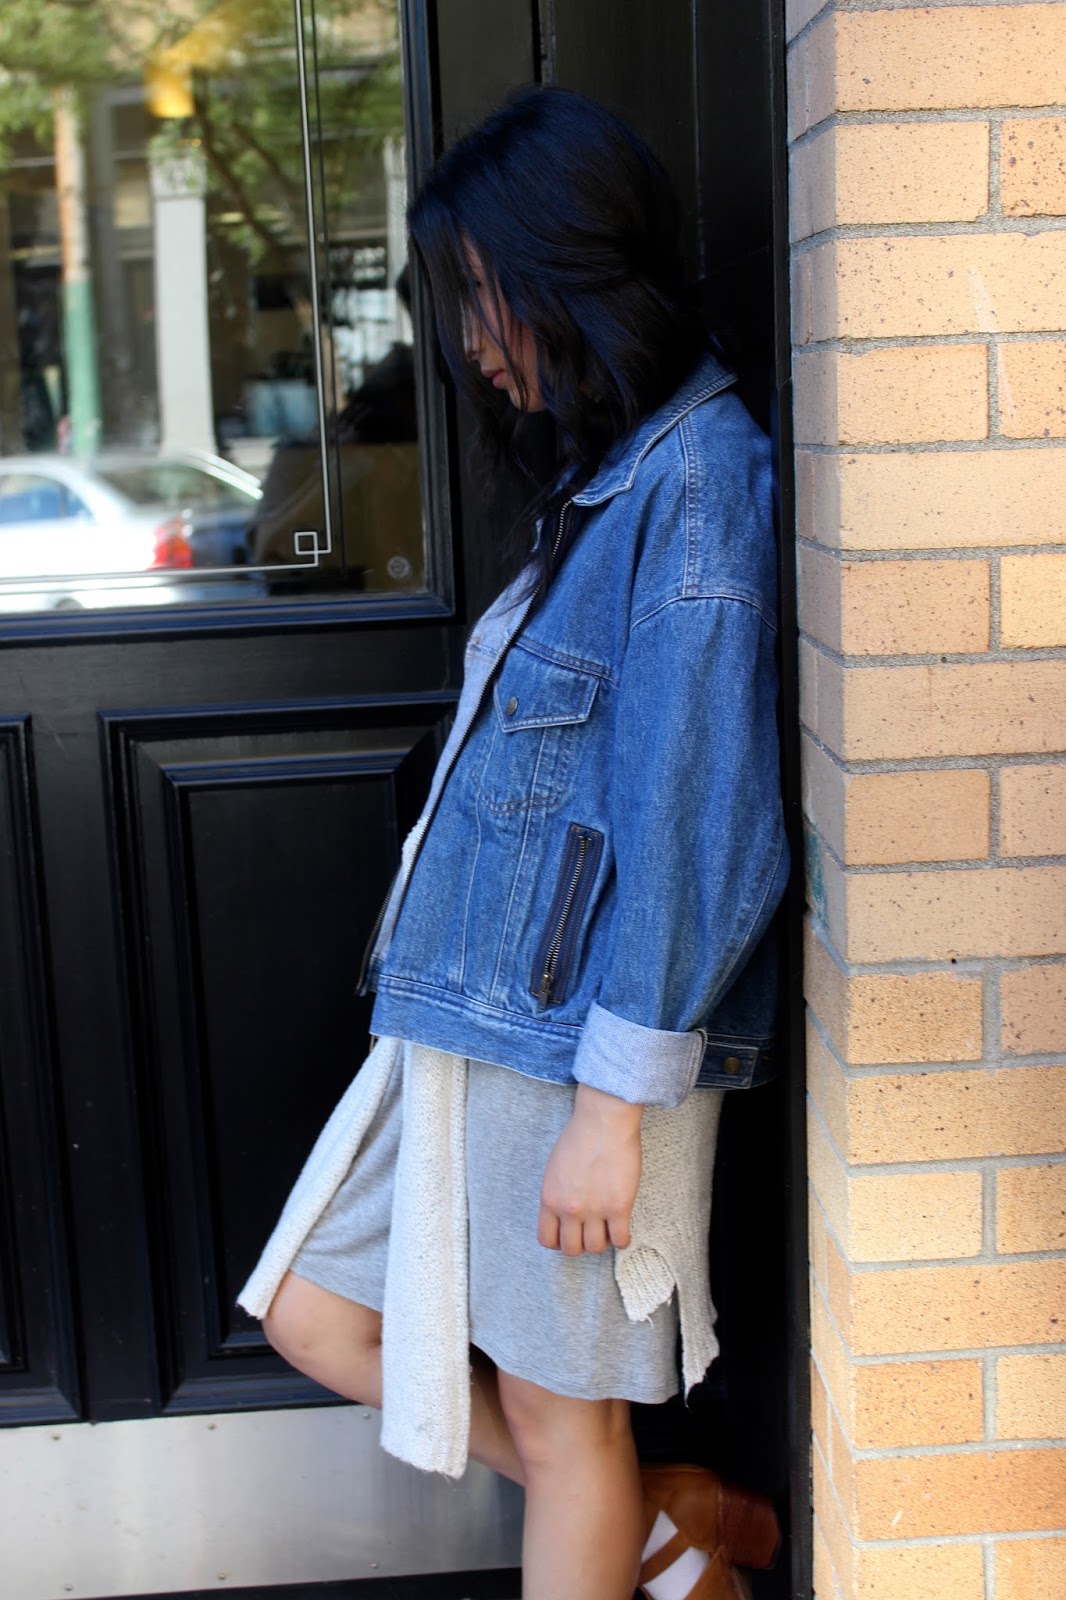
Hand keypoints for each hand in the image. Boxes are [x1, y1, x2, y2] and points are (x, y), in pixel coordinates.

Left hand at [537, 1084, 642, 1255]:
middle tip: (589, 1232)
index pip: (547, 1239)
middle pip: (572, 1249)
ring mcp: (595, 1210)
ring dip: (601, 1241)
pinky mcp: (619, 1207)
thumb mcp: (554, 1168)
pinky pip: (620, 1240)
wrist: (603, 1121)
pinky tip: (622, 1229)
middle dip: (580, 1243)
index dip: (558, 1241)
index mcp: (550, 1198)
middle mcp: (569, 1209)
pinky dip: (622, 1240)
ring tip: (607, 1228)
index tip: (568, 1235)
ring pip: (596, 1248)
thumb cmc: (579, 1136)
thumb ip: (556, 1193)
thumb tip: (563, 1213)